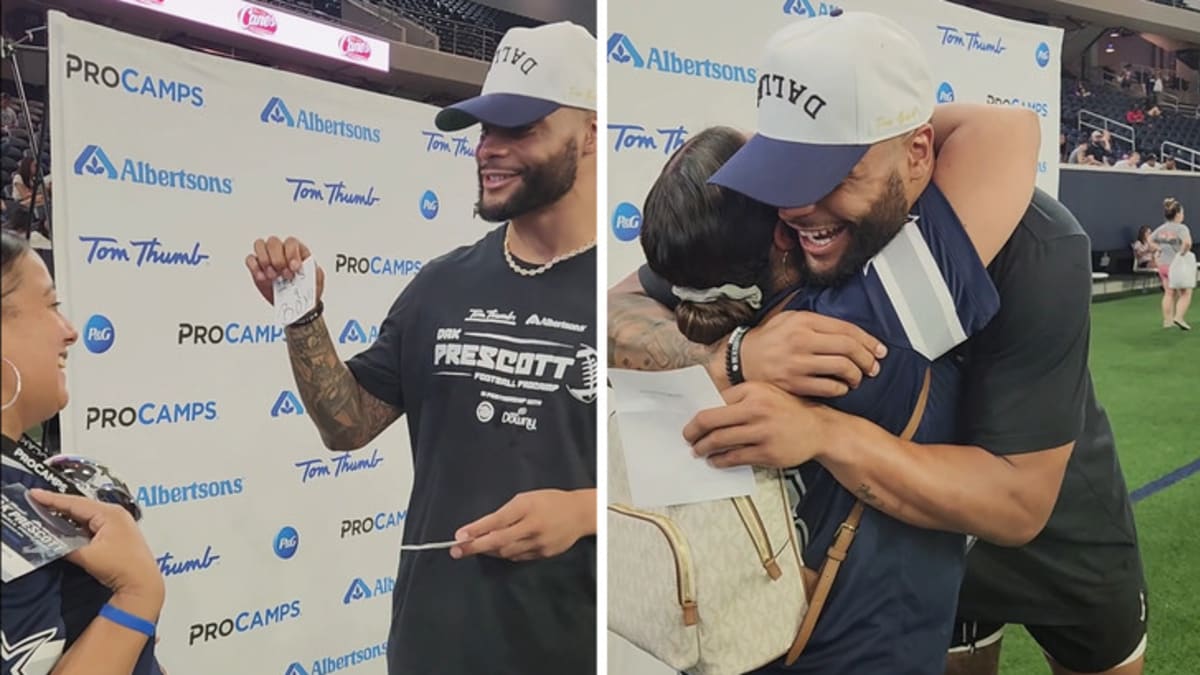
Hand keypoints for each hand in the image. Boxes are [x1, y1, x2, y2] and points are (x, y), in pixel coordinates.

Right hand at [28, 490, 164, 604]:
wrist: (141, 583)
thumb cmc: (122, 567)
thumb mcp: (87, 556)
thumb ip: (65, 547)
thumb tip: (49, 542)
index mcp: (110, 514)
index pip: (76, 503)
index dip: (52, 499)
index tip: (34, 494)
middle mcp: (115, 515)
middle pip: (81, 507)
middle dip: (58, 506)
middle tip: (36, 502)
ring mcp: (117, 524)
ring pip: (85, 517)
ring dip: (67, 518)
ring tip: (44, 514)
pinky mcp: (115, 535)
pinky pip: (91, 526)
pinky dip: (76, 527)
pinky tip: (64, 530)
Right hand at [246, 236, 324, 305]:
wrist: (295, 305)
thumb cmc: (306, 289)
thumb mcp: (317, 282)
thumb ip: (316, 274)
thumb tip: (310, 268)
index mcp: (297, 250)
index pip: (291, 242)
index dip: (291, 254)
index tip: (294, 268)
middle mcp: (281, 250)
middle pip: (273, 242)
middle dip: (278, 259)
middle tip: (284, 275)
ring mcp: (268, 256)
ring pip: (260, 245)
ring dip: (265, 260)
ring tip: (272, 276)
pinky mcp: (257, 266)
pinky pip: (250, 259)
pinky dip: (254, 267)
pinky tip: (262, 278)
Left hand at [450, 489, 593, 561]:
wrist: (580, 514)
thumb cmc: (550, 502)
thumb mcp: (527, 499)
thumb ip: (507, 513)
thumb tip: (483, 528)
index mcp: (526, 507)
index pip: (496, 520)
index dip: (476, 529)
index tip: (459, 536)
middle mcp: (532, 526)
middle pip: (498, 541)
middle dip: (474, 547)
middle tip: (455, 551)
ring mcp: (538, 542)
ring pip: (505, 552)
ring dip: (488, 551)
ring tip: (475, 548)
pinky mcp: (543, 554)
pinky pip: (517, 556)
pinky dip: (505, 553)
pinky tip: (498, 549)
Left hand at [683, 382, 831, 468]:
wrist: (818, 428)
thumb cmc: (786, 410)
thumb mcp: (765, 393)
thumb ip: (738, 398)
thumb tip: (707, 411)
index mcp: (753, 391)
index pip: (715, 402)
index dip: (698, 414)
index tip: (690, 423)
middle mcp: (757, 409)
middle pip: (711, 421)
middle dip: (693, 432)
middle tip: (687, 438)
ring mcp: (762, 432)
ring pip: (720, 441)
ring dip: (703, 448)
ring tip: (698, 450)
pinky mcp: (767, 453)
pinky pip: (735, 458)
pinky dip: (720, 460)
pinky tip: (714, 460)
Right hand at [740, 311, 886, 397]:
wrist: (741, 360)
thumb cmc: (769, 340)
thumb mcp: (789, 319)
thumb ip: (817, 322)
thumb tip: (850, 333)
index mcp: (804, 321)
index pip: (847, 329)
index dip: (868, 341)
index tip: (879, 350)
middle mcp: (801, 340)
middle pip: (849, 348)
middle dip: (867, 359)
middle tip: (873, 366)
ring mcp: (797, 364)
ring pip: (842, 369)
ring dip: (856, 375)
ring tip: (856, 378)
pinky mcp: (794, 384)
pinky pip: (829, 388)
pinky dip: (841, 389)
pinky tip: (840, 387)